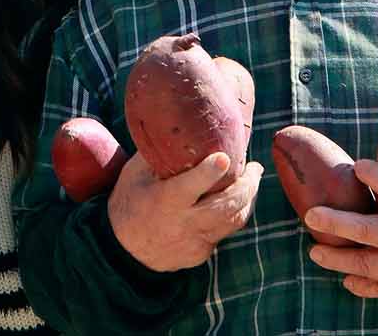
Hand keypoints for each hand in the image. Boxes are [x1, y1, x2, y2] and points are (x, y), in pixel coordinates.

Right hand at [106, 151, 262, 271]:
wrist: (122, 248)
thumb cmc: (130, 200)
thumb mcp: (135, 173)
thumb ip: (160, 154)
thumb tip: (182, 125)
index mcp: (164, 201)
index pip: (191, 186)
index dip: (210, 172)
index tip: (226, 157)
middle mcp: (183, 223)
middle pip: (227, 206)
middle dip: (248, 186)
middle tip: (255, 168)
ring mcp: (194, 242)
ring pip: (233, 222)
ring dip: (247, 200)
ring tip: (251, 182)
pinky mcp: (201, 254)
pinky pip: (223, 233)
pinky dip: (229, 216)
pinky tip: (230, 202)